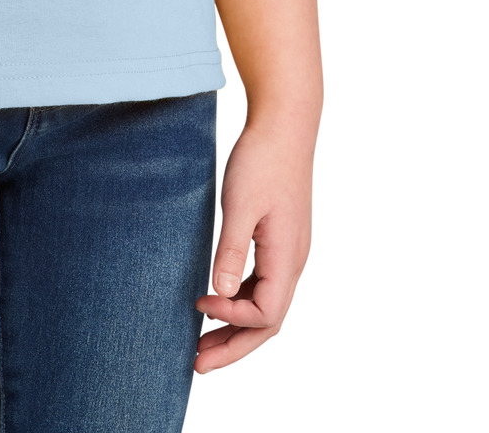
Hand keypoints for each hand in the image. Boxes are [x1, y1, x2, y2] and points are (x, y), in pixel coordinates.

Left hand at [194, 121, 312, 371]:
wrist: (285, 125)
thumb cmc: (262, 160)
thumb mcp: (240, 204)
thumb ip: (230, 249)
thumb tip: (220, 293)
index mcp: (287, 258)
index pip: (266, 315)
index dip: (232, 319)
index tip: (198, 303)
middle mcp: (293, 261)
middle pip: (268, 322)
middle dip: (233, 346)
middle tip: (196, 364)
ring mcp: (288, 252)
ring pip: (266, 306)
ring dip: (235, 327)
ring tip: (200, 342)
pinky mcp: (279, 240)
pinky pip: (263, 284)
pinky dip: (240, 301)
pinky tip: (217, 300)